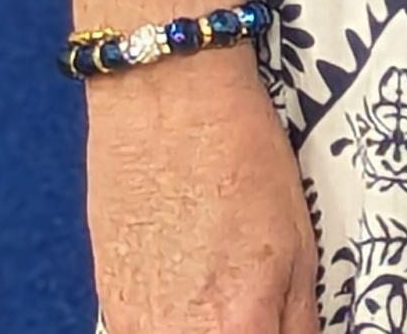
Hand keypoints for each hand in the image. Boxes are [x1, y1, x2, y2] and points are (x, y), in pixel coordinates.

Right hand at [87, 50, 320, 333]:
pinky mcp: (107, 309)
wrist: (165, 97)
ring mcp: (134, 329)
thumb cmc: (238, 153)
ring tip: (224, 291)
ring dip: (211, 328)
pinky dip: (174, 324)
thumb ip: (298, 318)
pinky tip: (190, 290)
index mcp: (238, 328)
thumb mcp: (299, 242)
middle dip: (247, 332)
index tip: (284, 325)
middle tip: (260, 308)